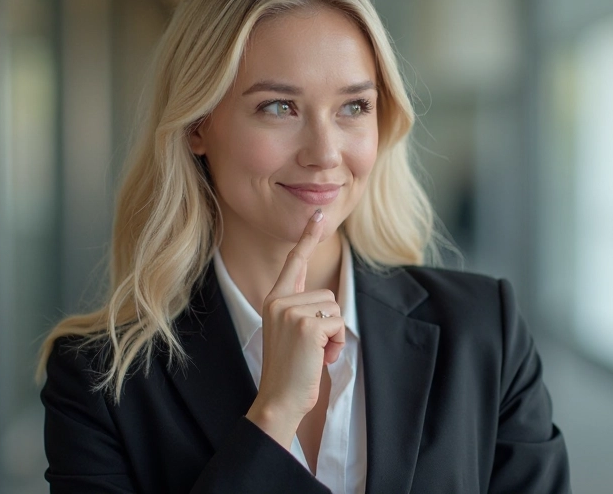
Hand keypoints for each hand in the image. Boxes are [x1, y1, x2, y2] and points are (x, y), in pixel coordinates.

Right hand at [244, 209, 344, 447]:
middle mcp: (278, 300)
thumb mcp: (292, 333)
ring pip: (335, 308)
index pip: (293, 262)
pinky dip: (336, 344)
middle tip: (312, 348)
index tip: (318, 214)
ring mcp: (290, 311)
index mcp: (274, 300)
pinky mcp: (306, 325)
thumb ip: (304, 311)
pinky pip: (338, 323)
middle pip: (327, 294)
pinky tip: (319, 358)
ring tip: (314, 354)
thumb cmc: (292, 370)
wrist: (280, 398)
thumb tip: (326, 302)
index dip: (306, 238)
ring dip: (334, 335)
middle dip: (330, 323)